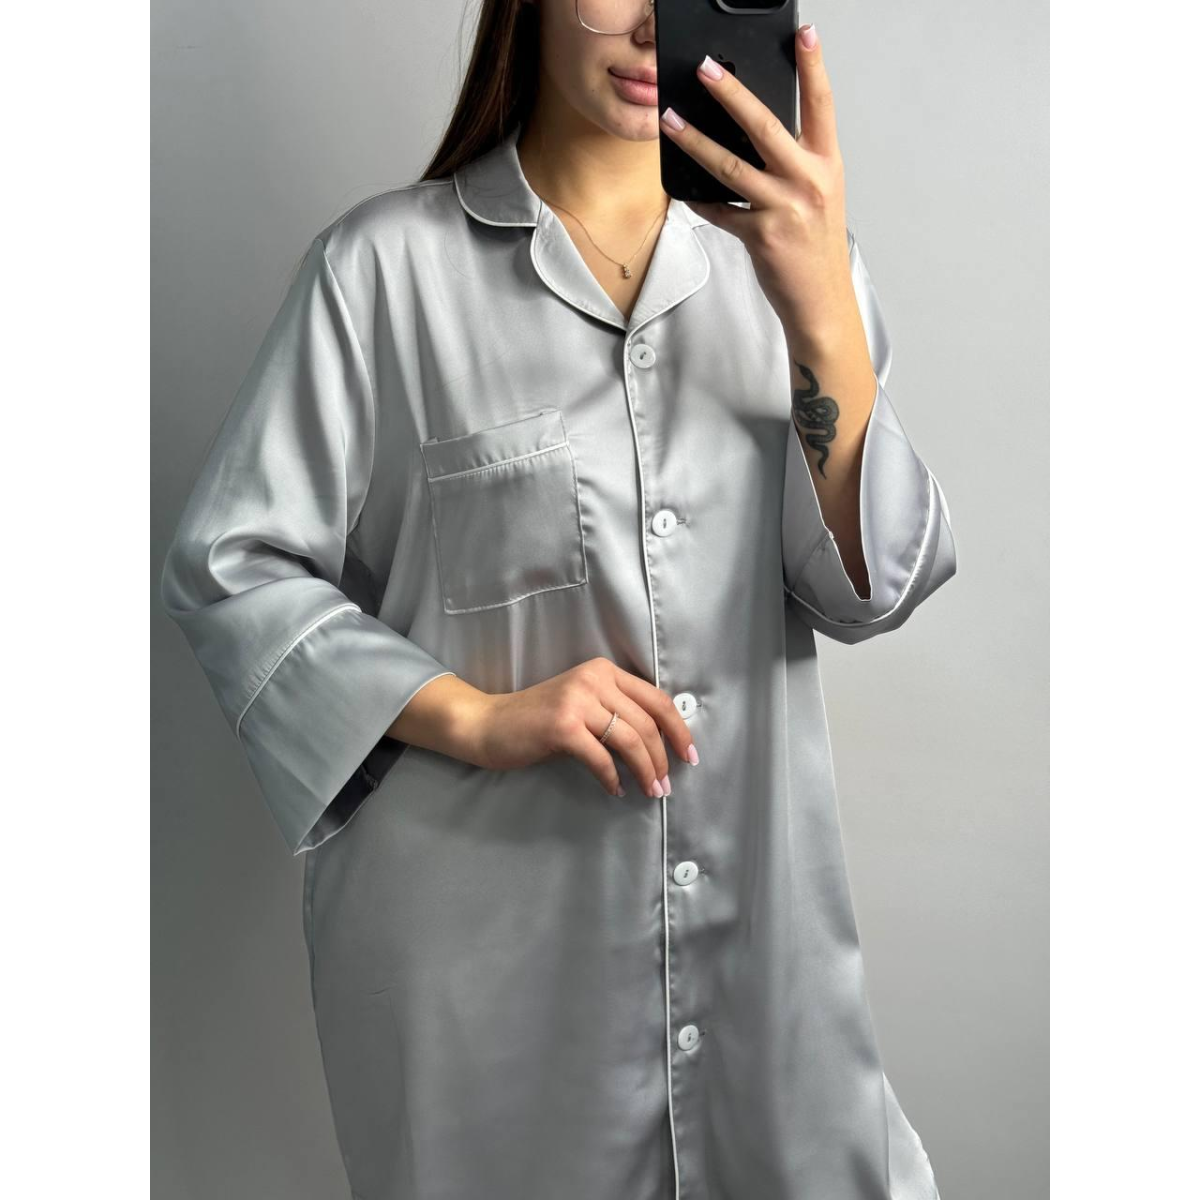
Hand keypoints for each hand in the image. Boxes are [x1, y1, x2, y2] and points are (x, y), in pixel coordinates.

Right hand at [472, 658, 698, 798]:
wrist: (489, 724)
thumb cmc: (538, 720)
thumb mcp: (583, 705)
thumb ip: (616, 713)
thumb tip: (660, 744)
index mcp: (604, 670)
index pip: (656, 699)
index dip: (678, 730)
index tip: (689, 755)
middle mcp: (593, 679)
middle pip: (647, 723)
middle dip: (663, 758)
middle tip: (666, 785)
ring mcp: (577, 701)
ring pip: (630, 741)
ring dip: (646, 771)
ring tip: (651, 790)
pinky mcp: (562, 726)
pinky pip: (602, 759)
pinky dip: (613, 778)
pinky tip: (616, 790)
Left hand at [658, 24, 861, 348]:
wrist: (820, 301)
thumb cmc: (816, 248)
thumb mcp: (819, 196)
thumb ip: (795, 164)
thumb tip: (754, 136)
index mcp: (825, 165)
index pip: (821, 105)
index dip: (813, 66)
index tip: (804, 34)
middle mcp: (807, 181)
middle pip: (765, 125)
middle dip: (731, 93)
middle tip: (705, 69)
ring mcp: (783, 208)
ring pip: (730, 166)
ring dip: (695, 141)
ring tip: (671, 122)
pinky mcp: (759, 235)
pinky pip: (719, 211)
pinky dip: (699, 201)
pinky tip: (683, 190)